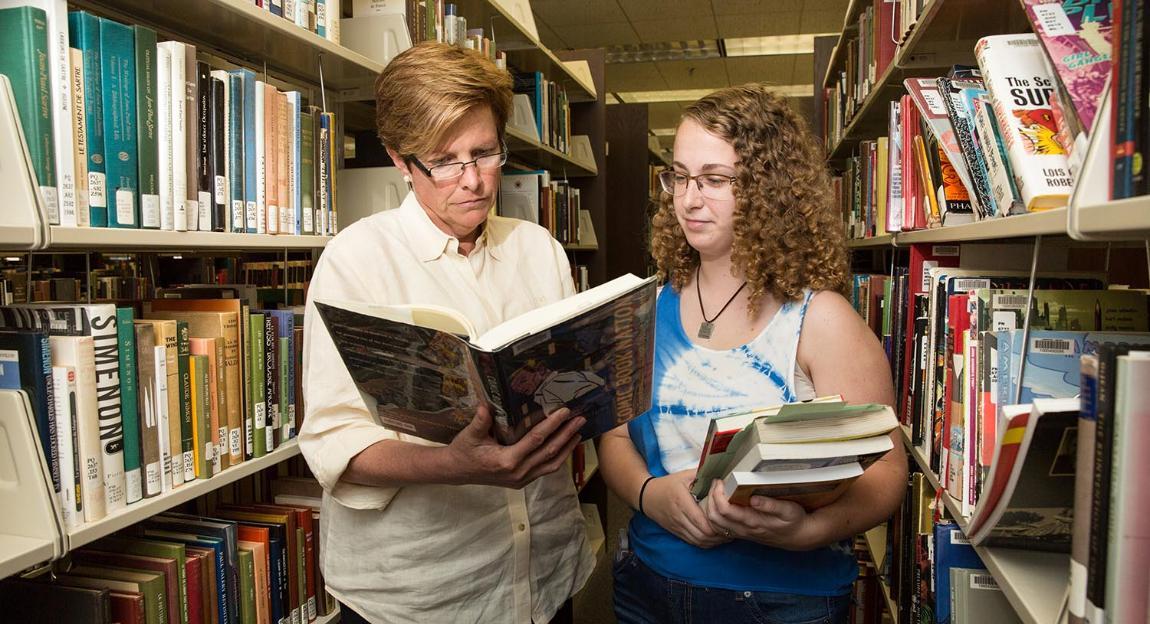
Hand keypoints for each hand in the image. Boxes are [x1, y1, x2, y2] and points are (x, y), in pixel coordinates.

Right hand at [445, 404, 584, 488]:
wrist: (456, 471)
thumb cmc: (464, 450)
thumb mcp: (469, 435)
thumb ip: (480, 421)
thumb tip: (485, 404)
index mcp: (507, 461)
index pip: (536, 440)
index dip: (552, 425)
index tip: (565, 412)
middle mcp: (518, 473)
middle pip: (549, 452)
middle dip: (567, 435)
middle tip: (581, 420)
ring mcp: (522, 480)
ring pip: (552, 465)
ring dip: (567, 448)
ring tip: (579, 433)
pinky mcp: (522, 482)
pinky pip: (545, 470)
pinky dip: (558, 457)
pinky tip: (565, 446)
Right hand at [642, 471, 727, 548]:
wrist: (648, 496)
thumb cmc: (668, 484)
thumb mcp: (684, 475)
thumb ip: (703, 474)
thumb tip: (722, 474)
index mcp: (681, 501)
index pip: (701, 520)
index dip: (716, 524)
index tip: (728, 519)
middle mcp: (679, 516)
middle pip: (702, 534)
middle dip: (719, 534)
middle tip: (732, 529)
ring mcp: (677, 526)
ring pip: (699, 541)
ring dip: (714, 541)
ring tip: (726, 535)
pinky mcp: (677, 532)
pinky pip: (693, 543)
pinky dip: (706, 543)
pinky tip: (715, 538)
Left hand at [701, 479, 811, 549]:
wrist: (797, 537)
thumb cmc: (793, 520)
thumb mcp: (789, 510)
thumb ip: (771, 505)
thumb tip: (754, 498)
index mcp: (752, 521)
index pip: (725, 510)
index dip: (717, 494)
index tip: (720, 481)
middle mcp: (743, 529)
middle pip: (714, 517)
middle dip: (710, 497)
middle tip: (716, 483)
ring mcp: (740, 533)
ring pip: (714, 524)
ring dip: (710, 506)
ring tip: (716, 490)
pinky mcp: (740, 533)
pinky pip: (719, 527)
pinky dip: (714, 514)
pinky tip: (720, 502)